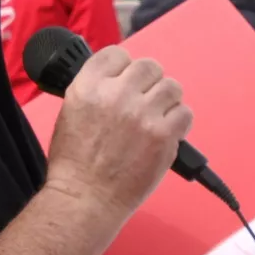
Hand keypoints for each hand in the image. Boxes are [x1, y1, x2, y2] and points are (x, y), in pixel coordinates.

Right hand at [44, 47, 192, 217]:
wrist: (85, 200)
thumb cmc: (74, 165)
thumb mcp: (70, 114)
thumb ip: (95, 91)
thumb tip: (119, 80)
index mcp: (87, 87)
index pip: (117, 55)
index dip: (124, 68)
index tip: (126, 80)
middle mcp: (116, 95)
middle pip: (149, 66)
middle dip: (149, 83)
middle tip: (145, 101)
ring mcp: (142, 115)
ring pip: (171, 87)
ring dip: (166, 101)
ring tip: (156, 118)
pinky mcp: (163, 136)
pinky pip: (185, 113)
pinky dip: (178, 122)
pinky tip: (166, 133)